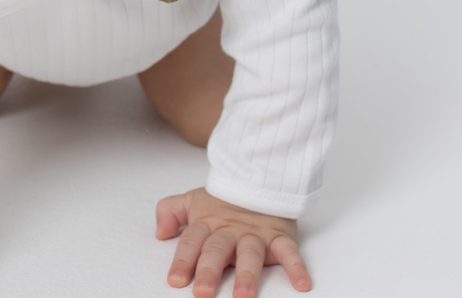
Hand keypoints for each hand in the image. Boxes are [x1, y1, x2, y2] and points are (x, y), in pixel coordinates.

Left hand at [156, 188, 310, 296]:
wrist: (259, 176)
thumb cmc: (224, 199)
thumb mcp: (192, 200)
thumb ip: (170, 211)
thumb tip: (159, 232)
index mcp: (208, 224)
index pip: (192, 242)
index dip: (183, 261)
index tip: (175, 280)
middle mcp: (230, 231)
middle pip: (217, 250)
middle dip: (209, 271)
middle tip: (203, 293)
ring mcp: (256, 234)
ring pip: (250, 254)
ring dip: (247, 275)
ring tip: (243, 295)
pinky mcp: (279, 236)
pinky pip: (290, 251)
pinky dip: (297, 267)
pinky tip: (301, 284)